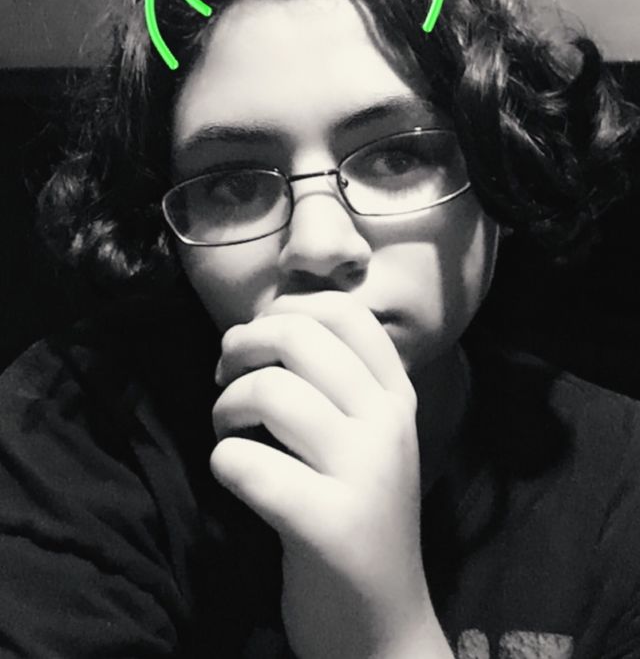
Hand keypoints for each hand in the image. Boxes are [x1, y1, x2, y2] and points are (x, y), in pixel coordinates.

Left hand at [210, 291, 447, 658]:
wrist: (381, 621)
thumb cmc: (354, 512)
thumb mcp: (364, 435)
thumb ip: (332, 377)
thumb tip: (263, 322)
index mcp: (397, 394)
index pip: (343, 310)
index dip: (284, 309)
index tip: (257, 343)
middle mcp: (389, 422)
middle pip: (296, 336)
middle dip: (239, 346)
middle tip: (224, 378)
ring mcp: (364, 472)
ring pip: (268, 392)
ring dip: (225, 406)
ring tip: (227, 430)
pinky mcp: (328, 524)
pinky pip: (246, 463)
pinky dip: (224, 461)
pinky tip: (234, 474)